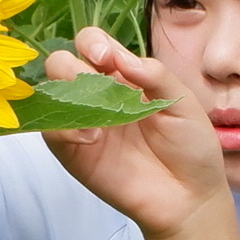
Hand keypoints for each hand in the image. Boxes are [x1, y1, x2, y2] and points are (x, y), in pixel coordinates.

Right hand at [42, 28, 230, 239]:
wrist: (190, 196)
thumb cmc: (190, 146)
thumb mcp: (182, 102)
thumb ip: (155, 74)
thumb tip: (121, 56)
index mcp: (123, 76)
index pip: (92, 44)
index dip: (92, 43)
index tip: (106, 57)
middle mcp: (97, 95)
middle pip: (61, 63)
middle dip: (70, 64)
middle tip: (93, 80)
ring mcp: (82, 124)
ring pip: (49, 93)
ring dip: (65, 94)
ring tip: (96, 117)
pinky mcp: (74, 155)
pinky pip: (52, 133)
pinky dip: (64, 129)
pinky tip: (92, 138)